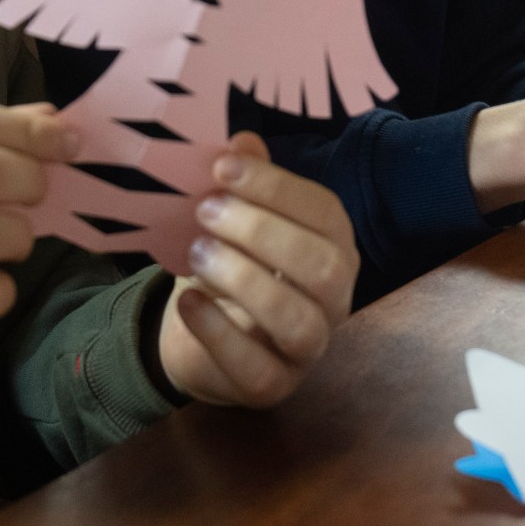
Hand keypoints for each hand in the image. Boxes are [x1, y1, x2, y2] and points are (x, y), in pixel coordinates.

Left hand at [157, 134, 357, 407]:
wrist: (202, 335)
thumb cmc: (230, 266)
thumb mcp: (235, 220)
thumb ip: (244, 184)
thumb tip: (241, 140)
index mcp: (335, 247)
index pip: (326, 212)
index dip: (277, 187)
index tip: (222, 167)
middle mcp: (335, 300)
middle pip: (323, 267)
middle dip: (262, 232)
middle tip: (205, 210)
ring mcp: (308, 349)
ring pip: (297, 320)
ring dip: (244, 280)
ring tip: (196, 252)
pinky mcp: (273, 385)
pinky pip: (256, 367)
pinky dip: (219, 332)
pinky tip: (189, 302)